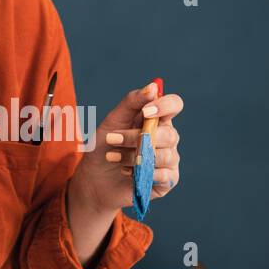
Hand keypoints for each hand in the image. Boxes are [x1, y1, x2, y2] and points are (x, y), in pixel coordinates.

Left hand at [69, 80, 181, 216]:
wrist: (93, 179)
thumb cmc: (104, 147)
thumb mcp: (113, 121)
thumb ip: (132, 102)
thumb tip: (153, 87)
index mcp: (157, 119)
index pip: (174, 105)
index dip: (165, 106)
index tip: (146, 111)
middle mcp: (167, 138)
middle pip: (170, 134)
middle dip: (137, 138)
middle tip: (112, 140)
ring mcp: (169, 160)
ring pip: (165, 155)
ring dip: (135, 156)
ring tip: (113, 158)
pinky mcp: (166, 180)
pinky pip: (165, 175)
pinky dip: (142, 173)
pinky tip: (127, 172)